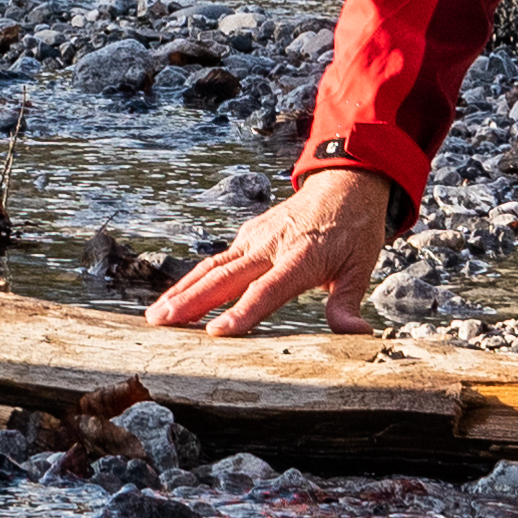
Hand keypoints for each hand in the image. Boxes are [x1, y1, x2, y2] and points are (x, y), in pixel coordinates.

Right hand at [144, 170, 394, 334]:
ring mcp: (255, 237)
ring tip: (155, 313)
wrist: (344, 181)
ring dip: (182, 291)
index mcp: (300, 256)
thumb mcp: (361, 267)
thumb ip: (348, 304)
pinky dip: (194, 279)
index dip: (242, 312)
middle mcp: (270, 245)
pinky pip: (217, 260)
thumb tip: (357, 336)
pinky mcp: (249, 235)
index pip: (267, 290)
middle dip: (190, 302)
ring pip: (212, 267)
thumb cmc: (354, 227)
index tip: (216, 333)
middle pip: (225, 277)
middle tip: (160, 322)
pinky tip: (177, 296)